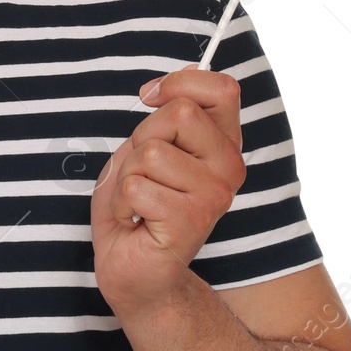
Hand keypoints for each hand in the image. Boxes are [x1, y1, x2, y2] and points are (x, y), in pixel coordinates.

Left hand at [90, 67, 245, 316]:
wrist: (133, 270)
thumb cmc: (138, 206)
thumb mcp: (147, 148)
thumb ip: (165, 116)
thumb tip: (171, 80)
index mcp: (223, 144)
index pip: (222, 89)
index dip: (180, 83)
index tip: (150, 98)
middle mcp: (229, 168)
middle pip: (180, 113)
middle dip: (142, 137)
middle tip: (142, 171)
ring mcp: (214, 195)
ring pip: (150, 152)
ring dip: (127, 175)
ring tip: (138, 201)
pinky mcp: (191, 221)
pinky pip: (135, 187)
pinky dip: (121, 203)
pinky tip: (135, 222)